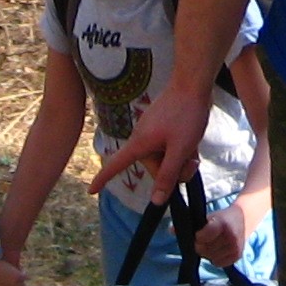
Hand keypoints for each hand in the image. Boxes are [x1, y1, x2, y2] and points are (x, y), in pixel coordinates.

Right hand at [94, 82, 215, 205]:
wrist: (193, 83)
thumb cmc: (185, 115)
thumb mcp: (180, 149)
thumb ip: (168, 175)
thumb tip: (156, 201)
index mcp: (139, 144)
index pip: (116, 165)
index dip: (103, 179)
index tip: (91, 191)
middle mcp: (141, 138)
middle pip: (152, 167)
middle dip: (172, 170)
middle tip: (191, 162)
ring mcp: (151, 130)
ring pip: (163, 156)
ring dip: (179, 159)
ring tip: (193, 149)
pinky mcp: (160, 124)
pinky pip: (167, 145)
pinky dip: (179, 148)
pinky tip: (192, 141)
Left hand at [195, 188, 270, 264]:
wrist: (244, 219)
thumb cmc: (223, 218)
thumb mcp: (210, 216)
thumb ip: (197, 225)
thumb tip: (176, 232)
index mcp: (223, 224)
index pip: (204, 236)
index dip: (198, 236)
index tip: (199, 234)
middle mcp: (231, 237)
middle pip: (206, 249)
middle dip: (201, 246)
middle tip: (203, 241)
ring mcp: (235, 247)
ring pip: (211, 258)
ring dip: (208, 253)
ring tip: (211, 245)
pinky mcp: (237, 256)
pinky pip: (219, 263)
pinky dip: (215, 259)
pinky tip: (217, 250)